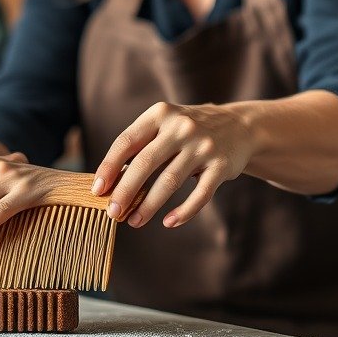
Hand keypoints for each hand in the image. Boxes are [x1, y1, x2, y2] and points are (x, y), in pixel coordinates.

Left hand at [92, 102, 252, 228]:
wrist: (240, 126)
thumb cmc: (188, 132)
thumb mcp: (164, 126)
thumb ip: (140, 147)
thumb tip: (110, 183)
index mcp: (160, 114)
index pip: (126, 141)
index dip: (109, 166)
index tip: (98, 189)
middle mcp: (181, 127)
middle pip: (145, 163)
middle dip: (125, 191)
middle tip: (113, 212)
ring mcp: (203, 146)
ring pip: (169, 182)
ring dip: (149, 206)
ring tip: (134, 221)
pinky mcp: (222, 166)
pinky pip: (200, 195)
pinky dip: (183, 212)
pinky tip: (169, 222)